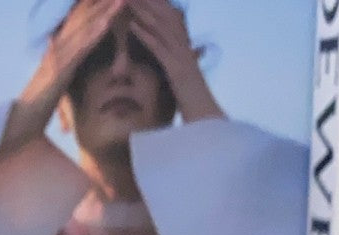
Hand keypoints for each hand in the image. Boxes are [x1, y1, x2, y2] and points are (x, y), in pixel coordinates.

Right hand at [24, 0, 124, 116]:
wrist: (21, 122)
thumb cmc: (36, 108)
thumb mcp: (54, 84)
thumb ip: (63, 71)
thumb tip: (73, 65)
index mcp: (56, 51)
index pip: (77, 24)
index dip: (92, 8)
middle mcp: (57, 48)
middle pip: (82, 20)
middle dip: (101, 4)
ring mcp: (58, 58)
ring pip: (84, 30)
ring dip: (103, 13)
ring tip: (122, 0)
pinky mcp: (60, 70)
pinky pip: (80, 49)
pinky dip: (94, 35)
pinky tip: (107, 23)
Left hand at [127, 0, 224, 121]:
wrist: (206, 119)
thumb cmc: (192, 103)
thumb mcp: (180, 79)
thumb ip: (173, 64)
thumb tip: (164, 58)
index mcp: (184, 48)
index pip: (170, 18)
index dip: (157, 4)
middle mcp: (184, 47)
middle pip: (165, 16)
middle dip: (149, 1)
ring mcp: (181, 57)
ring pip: (161, 27)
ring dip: (144, 11)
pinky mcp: (176, 70)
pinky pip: (159, 48)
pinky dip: (145, 35)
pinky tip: (132, 25)